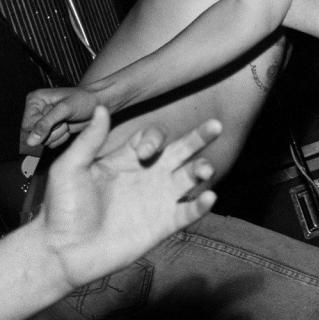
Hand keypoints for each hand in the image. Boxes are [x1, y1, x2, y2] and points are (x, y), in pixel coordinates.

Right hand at [21, 86, 100, 150]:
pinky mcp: (52, 130)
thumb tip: (30, 141)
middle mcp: (37, 111)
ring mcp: (44, 122)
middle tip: (65, 120)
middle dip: (52, 131)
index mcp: (35, 100)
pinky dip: (62, 137)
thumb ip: (46, 124)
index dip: (42, 128)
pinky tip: (69, 126)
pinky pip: (51, 143)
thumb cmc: (86, 100)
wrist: (101, 103)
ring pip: (42, 140)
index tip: (58, 121)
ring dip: (58, 134)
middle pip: (33, 135)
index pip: (27, 125)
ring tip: (68, 121)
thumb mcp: (65, 109)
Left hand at [37, 106, 219, 288]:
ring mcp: (158, 199)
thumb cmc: (61, 209)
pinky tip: (209, 197)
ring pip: (190, 178)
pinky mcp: (163, 225)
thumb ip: (89, 140)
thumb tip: (103, 107)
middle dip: (199, 137)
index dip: (154, 138)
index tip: (147, 150)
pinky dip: (201, 205)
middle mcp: (148, 175)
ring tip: (204, 169)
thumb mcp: (69, 169)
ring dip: (202, 169)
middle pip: (182, 150)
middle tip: (216, 126)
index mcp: (128, 160)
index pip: (154, 138)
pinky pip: (188, 212)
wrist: (62, 251)